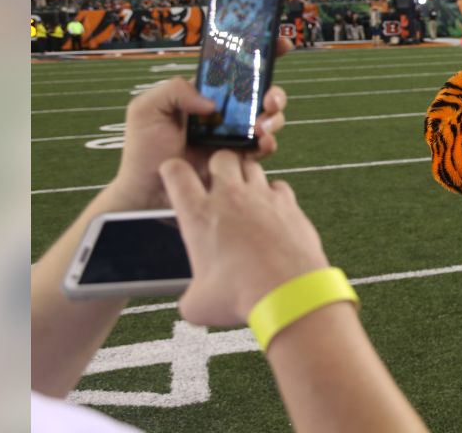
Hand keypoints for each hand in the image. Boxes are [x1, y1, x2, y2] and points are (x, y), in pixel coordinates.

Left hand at [107, 37, 291, 208]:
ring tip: (261, 126)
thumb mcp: (146, 108)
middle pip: (262, 91)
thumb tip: (211, 102)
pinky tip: (260, 143)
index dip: (259, 52)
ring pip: (270, 117)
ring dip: (275, 117)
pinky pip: (265, 146)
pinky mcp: (241, 157)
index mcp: (204, 92)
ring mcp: (235, 133)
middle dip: (275, 90)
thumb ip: (174, 90)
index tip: (281, 44)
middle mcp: (224, 110)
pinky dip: (269, 142)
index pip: (234, 66)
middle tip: (269, 100)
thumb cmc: (144, 150)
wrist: (150, 192)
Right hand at [161, 151, 328, 326]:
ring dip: (245, 177)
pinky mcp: (289, 204)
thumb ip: (190, 294)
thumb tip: (193, 300)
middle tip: (217, 184)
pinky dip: (273, 194)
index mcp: (198, 214)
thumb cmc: (239, 298)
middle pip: (220, 156)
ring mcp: (262, 197)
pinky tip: (271, 212)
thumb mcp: (199, 304)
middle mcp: (230, 197)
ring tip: (244, 198)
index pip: (176, 172)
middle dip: (216, 165)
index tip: (176, 179)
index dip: (172, 171)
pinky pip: (279, 186)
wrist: (288, 293)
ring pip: (251, 165)